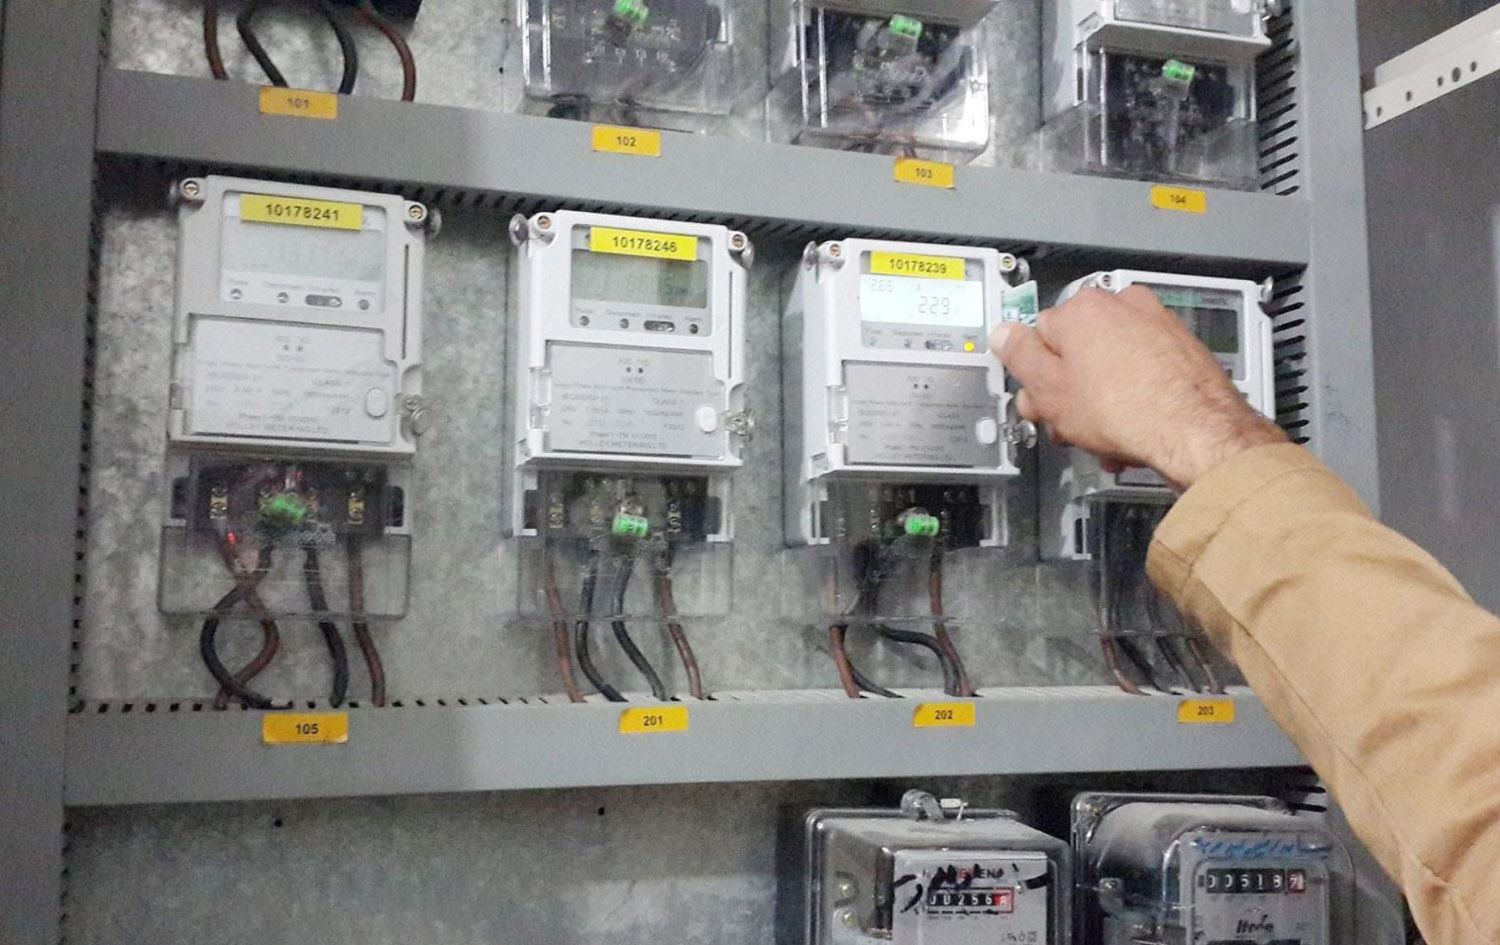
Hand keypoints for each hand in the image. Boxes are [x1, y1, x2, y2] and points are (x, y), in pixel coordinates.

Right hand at [990, 285, 1285, 490]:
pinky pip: (1142, 373)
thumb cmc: (1129, 410)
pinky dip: (1133, 399)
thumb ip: (1019, 357)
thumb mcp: (1050, 390)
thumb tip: (1005, 336)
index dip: (1036, 376)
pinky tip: (1131, 432)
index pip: (1039, 336)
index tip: (1041, 401)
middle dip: (1070, 392)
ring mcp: (1157, 325)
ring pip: (1110, 365)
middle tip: (1069, 424)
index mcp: (1083, 308)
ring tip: (1105, 437)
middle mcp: (1123, 306)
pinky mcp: (1182, 349)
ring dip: (1101, 402)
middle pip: (1077, 351)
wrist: (1198, 432)